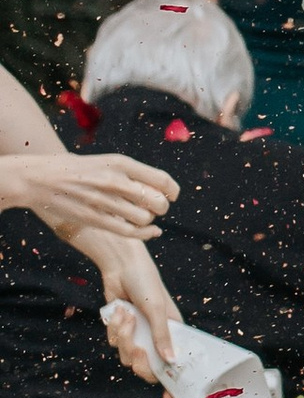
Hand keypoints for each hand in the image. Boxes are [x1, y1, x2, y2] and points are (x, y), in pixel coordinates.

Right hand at [0, 145, 174, 244]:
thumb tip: (157, 186)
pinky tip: (152, 232)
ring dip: (149, 221)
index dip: (172, 190)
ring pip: (144, 218)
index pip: (161, 179)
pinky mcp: (93, 218)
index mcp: (119, 163)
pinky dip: (146, 234)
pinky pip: (129, 231)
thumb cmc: (74, 169)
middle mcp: (114, 180)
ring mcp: (103, 200)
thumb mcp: (104, 162)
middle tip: (156, 208)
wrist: (37, 178)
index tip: (172, 196)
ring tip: (142, 216)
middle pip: (157, 201)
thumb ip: (128, 173)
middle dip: (162, 208)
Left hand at [86, 236, 182, 380]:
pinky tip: (118, 312)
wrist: (120, 266)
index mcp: (172, 333)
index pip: (173, 364)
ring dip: (123, 337)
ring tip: (126, 316)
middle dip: (139, 360)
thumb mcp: (156, 310)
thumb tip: (170, 360)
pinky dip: (114, 328)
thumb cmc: (146, 283)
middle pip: (146, 366)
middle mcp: (155, 337)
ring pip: (127, 355)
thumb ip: (162, 336)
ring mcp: (137, 334)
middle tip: (137, 349)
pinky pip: (114, 342)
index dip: (171, 383)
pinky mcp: (120, 329)